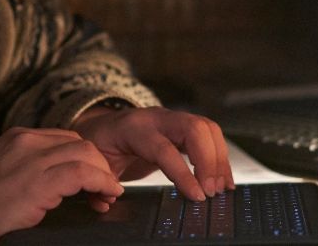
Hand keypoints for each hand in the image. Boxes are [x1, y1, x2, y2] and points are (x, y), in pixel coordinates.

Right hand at [0, 126, 123, 242]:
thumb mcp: (3, 171)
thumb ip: (29, 165)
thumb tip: (61, 177)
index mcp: (18, 137)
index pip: (65, 138)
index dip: (86, 158)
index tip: (94, 177)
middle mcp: (26, 141)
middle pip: (80, 143)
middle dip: (99, 165)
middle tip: (106, 188)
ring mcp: (32, 158)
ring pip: (87, 154)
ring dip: (104, 174)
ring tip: (109, 193)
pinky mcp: (39, 181)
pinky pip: (83, 173)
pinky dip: (102, 182)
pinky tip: (108, 193)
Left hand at [71, 105, 234, 200]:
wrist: (102, 125)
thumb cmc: (100, 144)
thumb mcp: (94, 161)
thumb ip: (100, 181)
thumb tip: (109, 199)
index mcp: (133, 128)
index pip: (164, 149)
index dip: (183, 174)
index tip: (197, 196)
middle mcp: (156, 118)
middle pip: (194, 129)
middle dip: (208, 161)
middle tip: (211, 191)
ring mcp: (172, 119)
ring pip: (206, 128)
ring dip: (219, 158)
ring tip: (221, 188)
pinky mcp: (182, 127)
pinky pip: (209, 134)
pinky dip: (219, 155)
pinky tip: (223, 178)